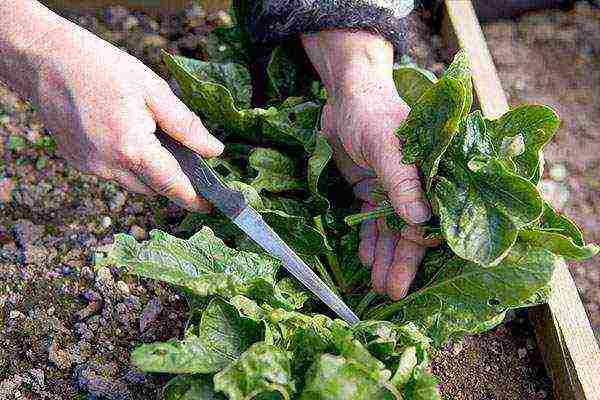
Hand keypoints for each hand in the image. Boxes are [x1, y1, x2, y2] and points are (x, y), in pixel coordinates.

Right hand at [15, 10, 222, 210]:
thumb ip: (186, 125)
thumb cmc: (101, 68)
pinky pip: (113, 172)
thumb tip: (213, 150)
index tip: (210, 205)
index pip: (173, 186)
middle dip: (172, 178)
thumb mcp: (154, 90)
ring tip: (151, 136)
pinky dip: (127, 162)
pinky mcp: (79, 162)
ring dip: (149, 170)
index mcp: (133, 149)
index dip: (194, 199)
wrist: (45, 61)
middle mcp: (109, 166)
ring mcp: (91, 167)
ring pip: (133, 182)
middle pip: (155, 188)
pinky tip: (124, 133)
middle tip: (186, 155)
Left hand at [302, 31, 438, 299]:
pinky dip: (368, 239)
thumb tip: (421, 220)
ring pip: (389, 230)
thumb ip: (401, 179)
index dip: (421, 249)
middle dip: (400, 263)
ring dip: (384, 258)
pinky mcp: (370, 188)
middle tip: (393, 294)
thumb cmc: (371, 112)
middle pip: (409, 231)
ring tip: (379, 287)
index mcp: (429, 173)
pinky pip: (371, 220)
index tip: (413, 278)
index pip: (430, 218)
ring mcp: (390, 188)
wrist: (344, 95)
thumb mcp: (386, 143)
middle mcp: (413, 185)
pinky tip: (365, 259)